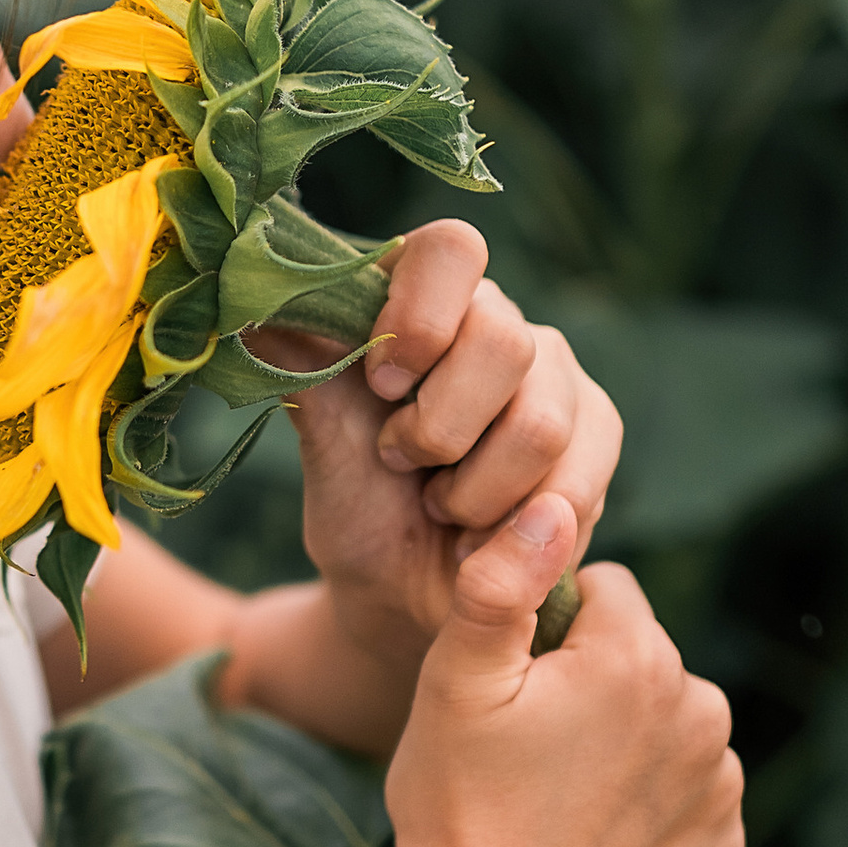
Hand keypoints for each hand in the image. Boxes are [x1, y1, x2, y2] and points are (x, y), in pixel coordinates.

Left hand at [274, 220, 621, 677]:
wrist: (401, 597)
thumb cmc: (358, 505)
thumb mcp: (320, 441)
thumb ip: (302, 366)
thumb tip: (250, 307)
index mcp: (425, 298)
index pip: (450, 250)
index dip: (419, 318)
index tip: (380, 386)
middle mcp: (499, 322)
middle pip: (502, 341)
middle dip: (438, 430)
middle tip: (402, 463)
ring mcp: (557, 376)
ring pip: (539, 421)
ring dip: (472, 489)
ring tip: (442, 506)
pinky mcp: (597, 433)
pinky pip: (576, 477)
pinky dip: (513, 523)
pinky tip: (484, 535)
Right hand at [381, 498, 743, 846]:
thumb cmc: (458, 811)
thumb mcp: (454, 682)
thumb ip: (503, 579)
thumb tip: (552, 501)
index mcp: (638, 658)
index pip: (601, 590)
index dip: (545, 628)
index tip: (511, 687)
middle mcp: (702, 711)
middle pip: (639, 655)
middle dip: (591, 681)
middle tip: (526, 748)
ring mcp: (719, 783)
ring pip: (666, 721)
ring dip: (624, 740)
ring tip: (555, 796)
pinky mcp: (724, 843)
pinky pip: (687, 788)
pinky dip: (648, 801)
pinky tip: (592, 836)